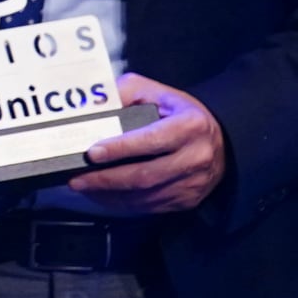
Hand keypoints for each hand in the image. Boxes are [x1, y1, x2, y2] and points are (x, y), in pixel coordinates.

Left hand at [70, 72, 227, 214]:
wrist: (219, 139)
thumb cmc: (179, 112)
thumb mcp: (155, 91)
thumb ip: (125, 91)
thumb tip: (95, 104)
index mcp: (190, 126)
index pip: (150, 140)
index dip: (120, 148)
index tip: (92, 153)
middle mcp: (196, 157)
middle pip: (146, 175)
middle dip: (107, 179)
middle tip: (77, 178)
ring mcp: (193, 183)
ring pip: (146, 195)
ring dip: (111, 194)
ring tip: (84, 186)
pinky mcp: (188, 200)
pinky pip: (151, 206)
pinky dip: (123, 203)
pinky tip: (103, 194)